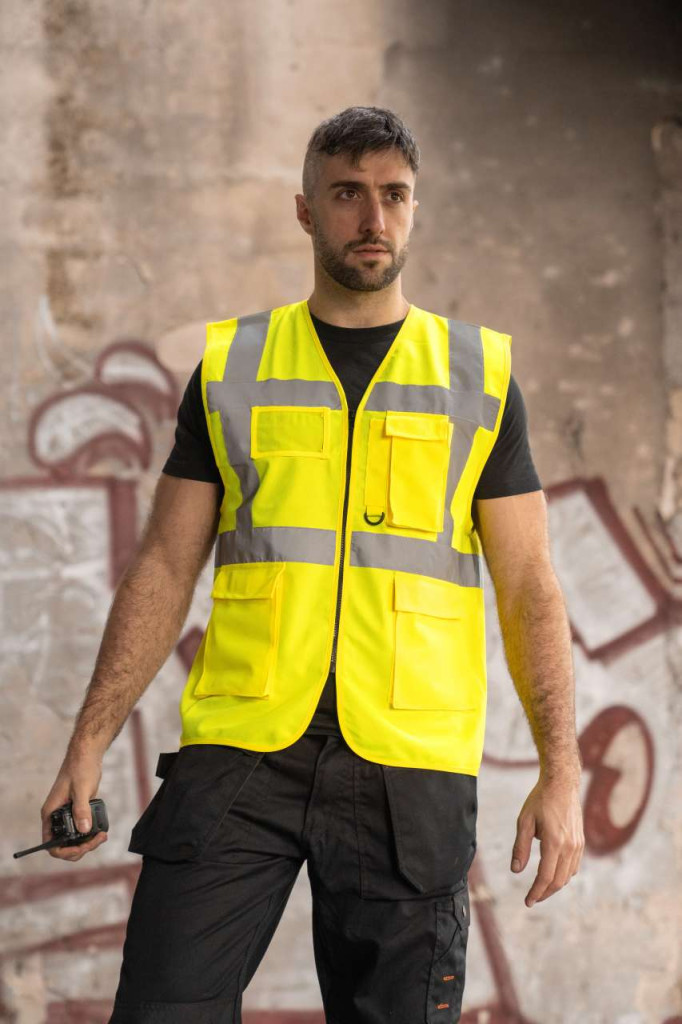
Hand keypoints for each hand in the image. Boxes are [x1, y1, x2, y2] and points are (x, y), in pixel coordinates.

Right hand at [40, 747, 108, 861]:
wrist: (86, 755)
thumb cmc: (80, 768)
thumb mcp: (81, 789)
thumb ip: (81, 810)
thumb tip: (84, 830)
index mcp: (50, 813)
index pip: (50, 844)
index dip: (65, 851)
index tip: (82, 847)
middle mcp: (56, 816)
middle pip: (64, 845)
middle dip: (80, 848)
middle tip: (98, 839)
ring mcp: (66, 814)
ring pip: (73, 839)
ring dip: (87, 842)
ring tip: (102, 836)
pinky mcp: (76, 811)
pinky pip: (81, 829)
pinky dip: (90, 834)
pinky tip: (100, 830)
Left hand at [510, 773, 583, 906]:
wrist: (562, 783)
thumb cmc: (540, 800)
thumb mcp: (524, 821)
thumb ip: (520, 847)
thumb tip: (516, 870)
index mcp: (554, 842)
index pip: (545, 876)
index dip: (536, 892)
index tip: (527, 902)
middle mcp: (570, 847)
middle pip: (558, 881)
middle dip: (544, 893)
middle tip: (532, 899)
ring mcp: (578, 845)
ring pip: (568, 876)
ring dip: (554, 886)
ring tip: (540, 889)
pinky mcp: (581, 841)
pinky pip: (574, 866)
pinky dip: (563, 875)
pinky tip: (553, 875)